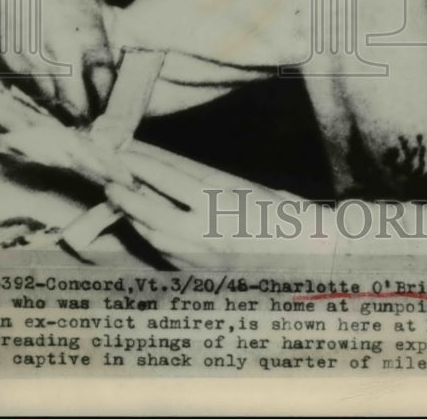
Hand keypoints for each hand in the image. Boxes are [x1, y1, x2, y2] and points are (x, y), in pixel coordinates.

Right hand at [0, 0, 113, 119]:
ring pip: (54, 102)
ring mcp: (35, 60)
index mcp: (90, 36)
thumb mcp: (96, 9)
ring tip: (77, 114)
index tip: (116, 116)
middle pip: (78, 104)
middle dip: (88, 117)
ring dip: (65, 109)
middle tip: (96, 123)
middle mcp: (62, 52)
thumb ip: (107, 41)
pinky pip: (33, 91)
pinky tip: (54, 93)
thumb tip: (124, 70)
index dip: (112, 105)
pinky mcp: (13, 63)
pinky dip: (44, 96)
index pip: (105, 86)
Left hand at [105, 148, 336, 268]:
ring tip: (121, 200)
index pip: (170, 179)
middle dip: (127, 195)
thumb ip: (214, 184)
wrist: (317, 258)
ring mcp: (206, 258)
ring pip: (157, 237)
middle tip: (109, 178)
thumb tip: (179, 174)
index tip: (123, 150)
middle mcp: (209, 231)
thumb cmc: (290, 217)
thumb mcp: (251, 190)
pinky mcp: (209, 276)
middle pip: (153, 211)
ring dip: (136, 218)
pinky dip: (154, 239)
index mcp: (223, 202)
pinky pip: (170, 256)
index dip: (143, 164)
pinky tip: (147, 228)